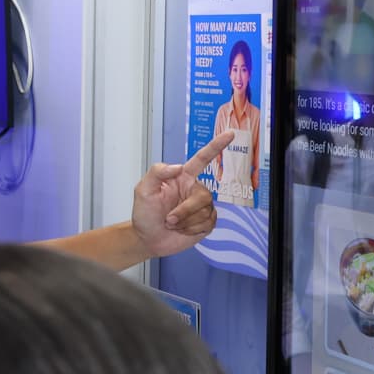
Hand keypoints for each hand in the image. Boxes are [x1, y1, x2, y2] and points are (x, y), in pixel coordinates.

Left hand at [131, 131, 231, 258]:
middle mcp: (195, 189)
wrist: (148, 238)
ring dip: (185, 222)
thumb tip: (178, 166)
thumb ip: (157, 173)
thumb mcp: (143, 190)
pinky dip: (191, 229)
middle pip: (204, 195)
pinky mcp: (206, 222)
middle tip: (168, 219)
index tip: (230, 134)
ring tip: (172, 224)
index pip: (202, 159)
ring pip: (205, 212)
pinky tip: (182, 230)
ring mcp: (202, 206)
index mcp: (182, 177)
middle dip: (185, 210)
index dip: (216, 146)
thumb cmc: (144, 213)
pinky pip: (207, 224)